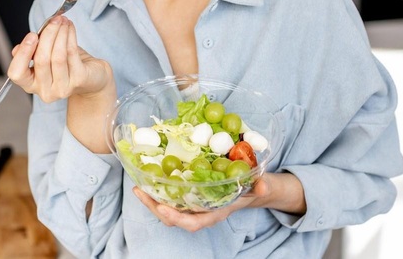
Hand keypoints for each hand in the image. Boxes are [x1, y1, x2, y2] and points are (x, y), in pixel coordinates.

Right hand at [7, 16, 110, 102]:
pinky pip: (72, 53)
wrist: (92, 78)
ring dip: (60, 33)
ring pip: (57, 56)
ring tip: (62, 20)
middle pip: (41, 60)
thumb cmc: (66, 65)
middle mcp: (45, 91)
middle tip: (53, 20)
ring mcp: (63, 88)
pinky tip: (70, 27)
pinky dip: (70, 36)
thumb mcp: (45, 58)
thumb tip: (20, 46)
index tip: (32, 35)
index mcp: (31, 85)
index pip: (17, 73)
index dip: (23, 53)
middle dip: (47, 35)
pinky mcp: (79, 80)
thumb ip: (31, 53)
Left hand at [132, 178, 270, 231]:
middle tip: (140, 192)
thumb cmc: (253, 188)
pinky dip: (158, 192)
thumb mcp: (259, 186)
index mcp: (216, 212)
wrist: (251, 188)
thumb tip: (264, 184)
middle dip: (155, 208)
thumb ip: (261, 186)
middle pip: (174, 217)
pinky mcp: (189, 197)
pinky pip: (170, 199)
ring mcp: (194, 205)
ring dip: (152, 200)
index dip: (177, 218)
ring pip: (169, 209)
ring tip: (138, 187)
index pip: (194, 223)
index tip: (162, 208)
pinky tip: (147, 180)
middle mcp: (202, 212)